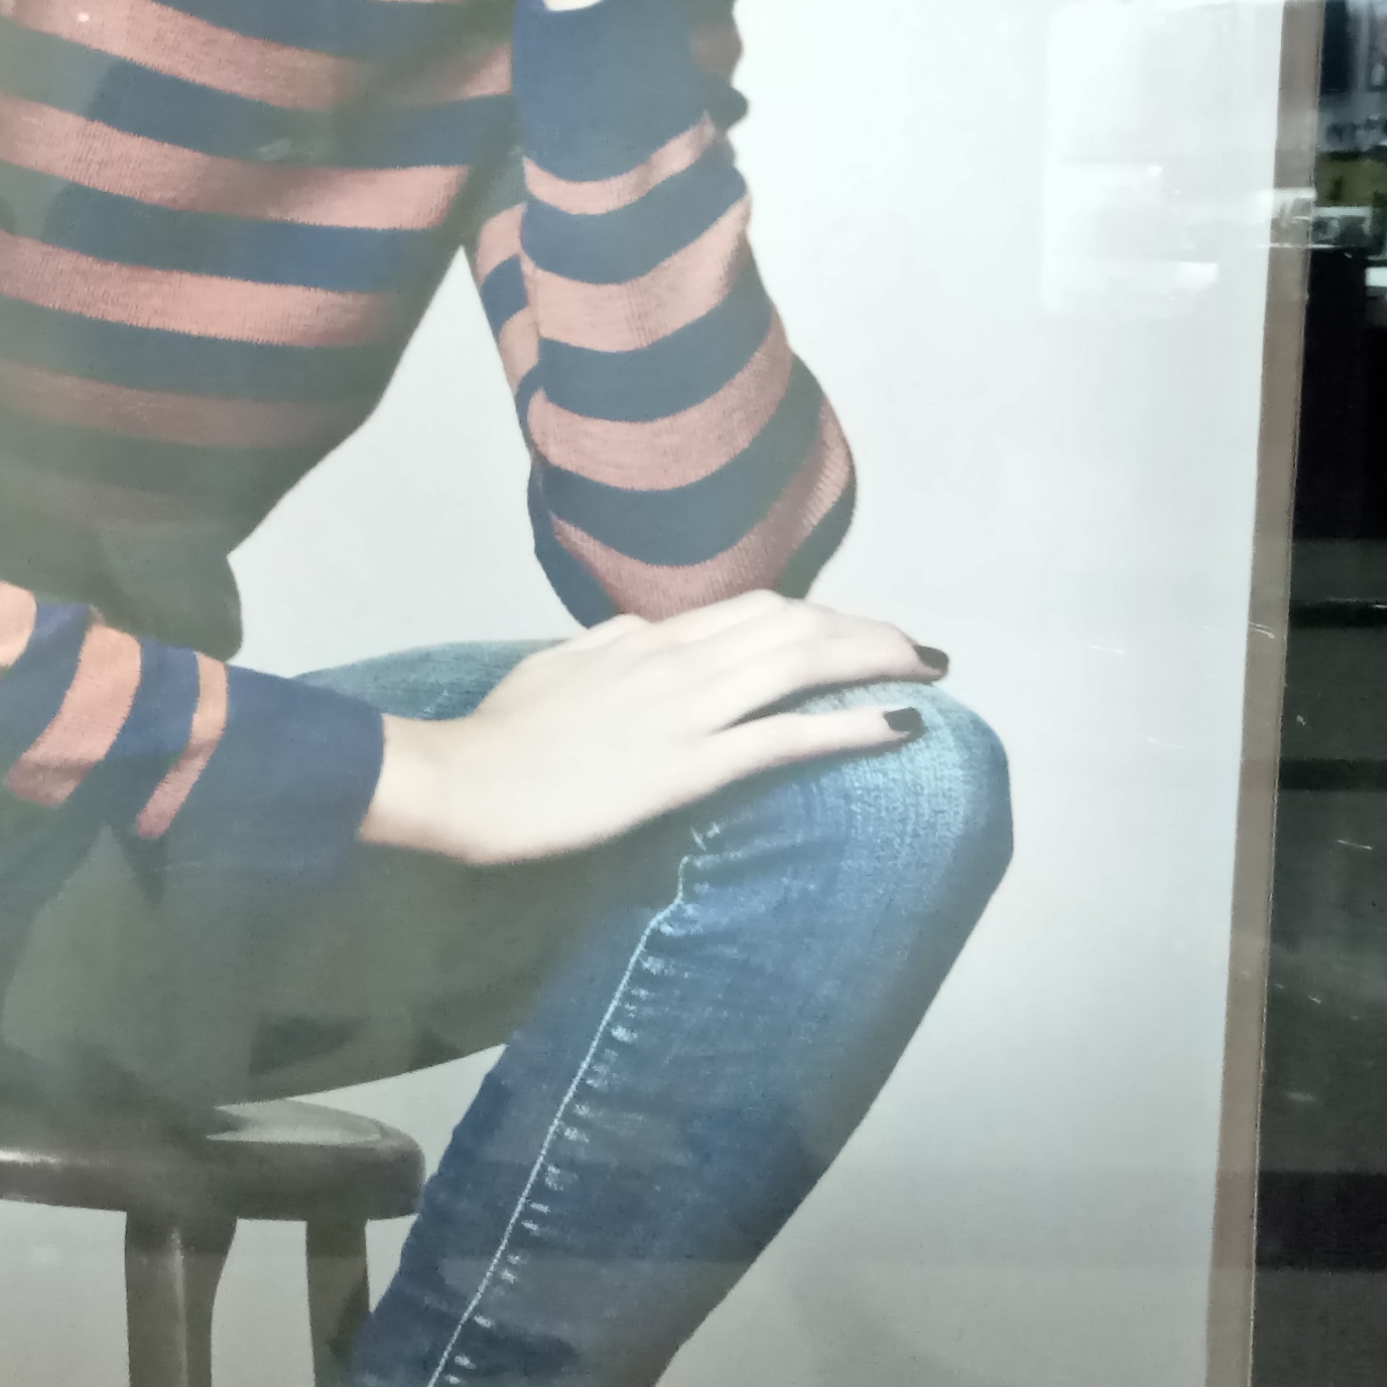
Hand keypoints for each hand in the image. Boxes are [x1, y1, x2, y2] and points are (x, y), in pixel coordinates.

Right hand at [359, 592, 939, 866]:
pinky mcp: (689, 765)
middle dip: (865, 630)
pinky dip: (853, 723)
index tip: (852, 629)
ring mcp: (686, 710)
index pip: (751, 608)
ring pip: (801, 663)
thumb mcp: (553, 666)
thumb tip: (644, 636)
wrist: (462, 779)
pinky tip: (901, 721)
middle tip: (914, 647)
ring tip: (925, 667)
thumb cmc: (497, 734)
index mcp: (642, 639)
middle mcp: (675, 659)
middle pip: (793, 624)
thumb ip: (605, 646)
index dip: (816, 614)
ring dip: (875, 658)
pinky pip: (787, 735)